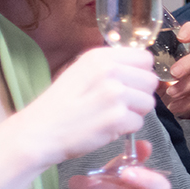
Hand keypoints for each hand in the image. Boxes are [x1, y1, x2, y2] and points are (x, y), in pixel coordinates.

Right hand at [15, 46, 158, 166]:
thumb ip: (111, 67)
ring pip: (148, 103)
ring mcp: (114, 94)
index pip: (145, 58)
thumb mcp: (81, 72)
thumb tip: (143, 69)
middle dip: (139, 94)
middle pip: (151, 81)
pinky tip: (106, 127)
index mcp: (100, 56)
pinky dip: (126, 129)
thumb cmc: (60, 104)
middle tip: (117, 104)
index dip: (141, 73)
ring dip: (134, 112)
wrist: (38, 132)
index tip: (128, 84)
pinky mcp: (116, 118)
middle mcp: (109, 71)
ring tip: (109, 115)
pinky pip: (139, 123)